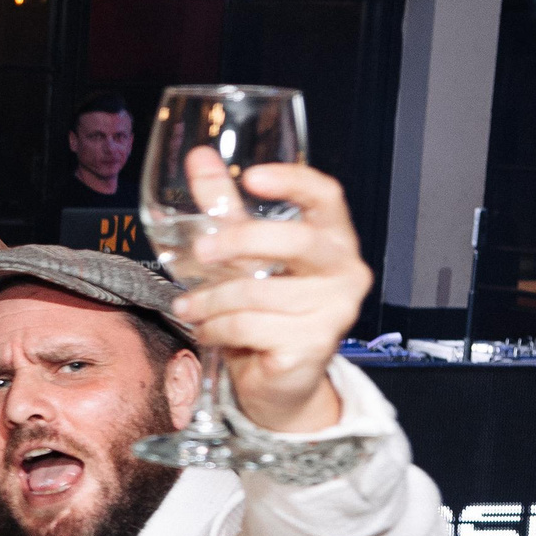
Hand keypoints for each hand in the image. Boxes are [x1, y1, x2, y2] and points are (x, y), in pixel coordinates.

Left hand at [172, 160, 367, 432]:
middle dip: (239, 242)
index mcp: (332, 239)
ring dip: (210, 300)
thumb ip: (223, 206)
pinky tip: (208, 332)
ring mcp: (336, 310)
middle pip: (295, 240)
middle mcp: (345, 270)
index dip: (293, 181)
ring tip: (189, 307)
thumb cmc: (264, 308)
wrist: (278, 381)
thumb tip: (199, 155)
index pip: (327, 197)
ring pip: (258, 292)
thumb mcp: (241, 253)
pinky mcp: (315, 345)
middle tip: (199, 253)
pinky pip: (251, 326)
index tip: (252, 176)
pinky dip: (217, 329)